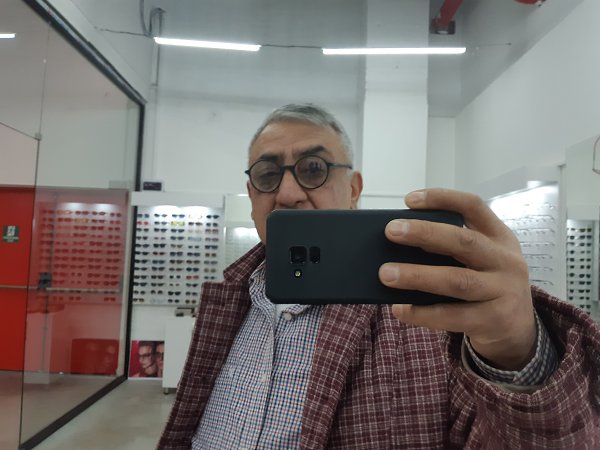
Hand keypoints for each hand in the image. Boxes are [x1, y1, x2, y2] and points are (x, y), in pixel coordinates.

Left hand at [378, 188, 536, 369]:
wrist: (519, 328)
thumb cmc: (486, 284)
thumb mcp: (481, 260)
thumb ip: (451, 249)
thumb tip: (399, 244)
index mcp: (499, 237)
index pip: (473, 206)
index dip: (442, 199)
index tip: (409, 200)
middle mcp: (506, 261)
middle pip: (463, 241)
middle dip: (425, 233)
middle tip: (390, 231)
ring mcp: (503, 292)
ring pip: (456, 281)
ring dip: (417, 276)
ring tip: (386, 273)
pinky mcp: (494, 320)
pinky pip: (452, 316)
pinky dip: (422, 313)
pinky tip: (400, 309)